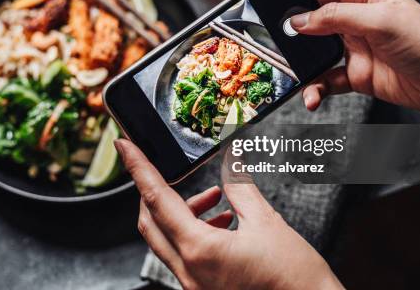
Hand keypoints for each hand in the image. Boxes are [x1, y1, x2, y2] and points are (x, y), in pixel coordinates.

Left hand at [114, 138, 342, 289]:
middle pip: (150, 222)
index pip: (155, 198)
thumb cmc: (295, 278)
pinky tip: (222, 223)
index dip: (138, 167)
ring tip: (213, 198)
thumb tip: (231, 156)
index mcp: (199, 250)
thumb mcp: (267, 223)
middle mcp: (188, 272)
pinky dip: (193, 233)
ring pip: (166, 240)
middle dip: (154, 191)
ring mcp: (194, 287)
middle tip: (167, 170)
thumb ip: (240, 187)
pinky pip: (183, 257)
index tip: (124, 144)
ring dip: (181, 213)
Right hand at [251, 0, 419, 113]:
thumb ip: (334, 19)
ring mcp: (350, 45)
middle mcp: (350, 15)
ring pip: (310, 48)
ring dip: (296, 61)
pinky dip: (313, 89)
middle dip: (283, 19)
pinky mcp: (353, 73)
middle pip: (305, 9)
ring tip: (287, 70)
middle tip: (265, 31)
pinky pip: (323, 80)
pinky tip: (312, 97)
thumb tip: (297, 23)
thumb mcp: (379, 21)